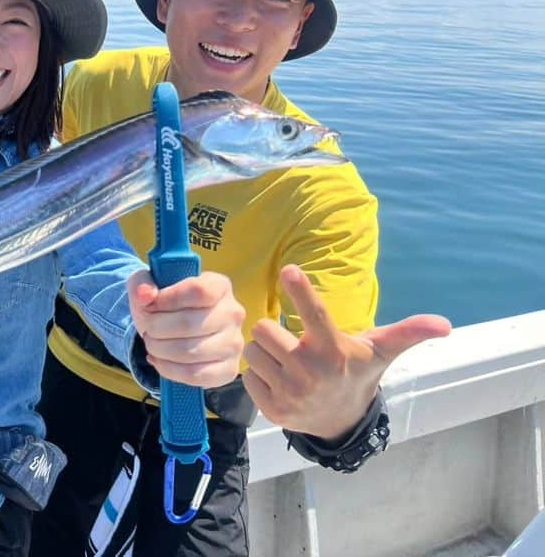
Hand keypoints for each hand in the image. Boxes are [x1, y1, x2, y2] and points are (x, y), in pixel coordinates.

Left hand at [127, 269, 245, 387]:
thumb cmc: (165, 304)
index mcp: (220, 286)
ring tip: (151, 343)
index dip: (167, 299)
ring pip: (189, 351)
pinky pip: (194, 374)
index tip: (150, 305)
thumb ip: (142, 283)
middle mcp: (233, 313)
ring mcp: (234, 344)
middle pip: (189, 323)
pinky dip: (168, 369)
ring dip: (159, 349)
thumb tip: (145, 294)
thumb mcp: (149, 286)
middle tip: (146, 328)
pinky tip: (158, 360)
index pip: (198, 291)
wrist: (174, 330)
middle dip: (155, 328)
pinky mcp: (228, 370)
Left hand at [242, 265, 451, 440]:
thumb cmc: (357, 373)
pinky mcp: (272, 409)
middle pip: (265, 329)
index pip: (315, 314)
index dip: (301, 290)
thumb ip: (409, 332)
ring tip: (284, 359)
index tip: (288, 269)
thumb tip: (445, 324)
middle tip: (290, 341)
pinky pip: (247, 375)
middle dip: (274, 332)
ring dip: (263, 351)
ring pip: (252, 350)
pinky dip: (258, 373)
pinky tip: (277, 378)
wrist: (342, 422)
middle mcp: (310, 372)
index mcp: (333, 351)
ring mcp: (289, 393)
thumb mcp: (380, 352)